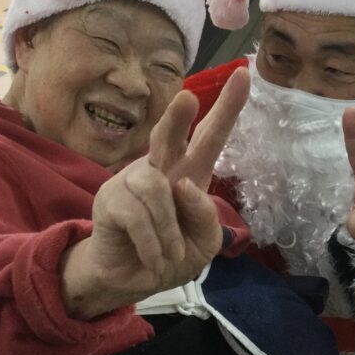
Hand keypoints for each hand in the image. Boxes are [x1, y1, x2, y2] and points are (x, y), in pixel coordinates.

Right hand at [61, 69, 249, 318]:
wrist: (130, 281)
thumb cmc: (170, 254)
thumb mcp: (204, 244)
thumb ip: (206, 217)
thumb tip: (183, 185)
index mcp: (189, 174)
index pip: (211, 136)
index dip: (227, 107)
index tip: (244, 74)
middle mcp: (161, 169)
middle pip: (168, 134)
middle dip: (177, 116)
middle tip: (188, 98)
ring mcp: (132, 181)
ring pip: (157, 189)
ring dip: (170, 231)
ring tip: (169, 254)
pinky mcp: (110, 199)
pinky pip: (138, 215)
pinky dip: (153, 243)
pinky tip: (152, 258)